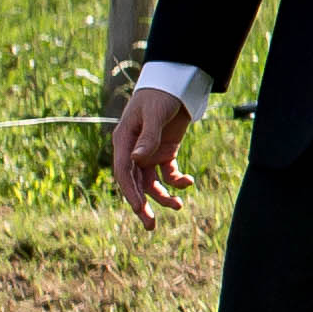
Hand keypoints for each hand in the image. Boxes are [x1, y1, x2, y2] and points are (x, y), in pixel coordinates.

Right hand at [108, 86, 193, 226]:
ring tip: (178, 207)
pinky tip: (188, 182)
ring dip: (162, 197)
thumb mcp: (154, 114)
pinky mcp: (165, 152)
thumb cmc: (159, 95)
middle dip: (142, 205)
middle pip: (135, 183)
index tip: (139, 209)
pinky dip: (177, 181)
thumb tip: (137, 160)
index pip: (124, 172)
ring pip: (152, 183)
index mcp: (124, 141)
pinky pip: (168, 173)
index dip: (130, 192)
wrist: (175, 84)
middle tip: (150, 226)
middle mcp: (133, 150)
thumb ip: (147, 137)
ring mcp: (149, 153)